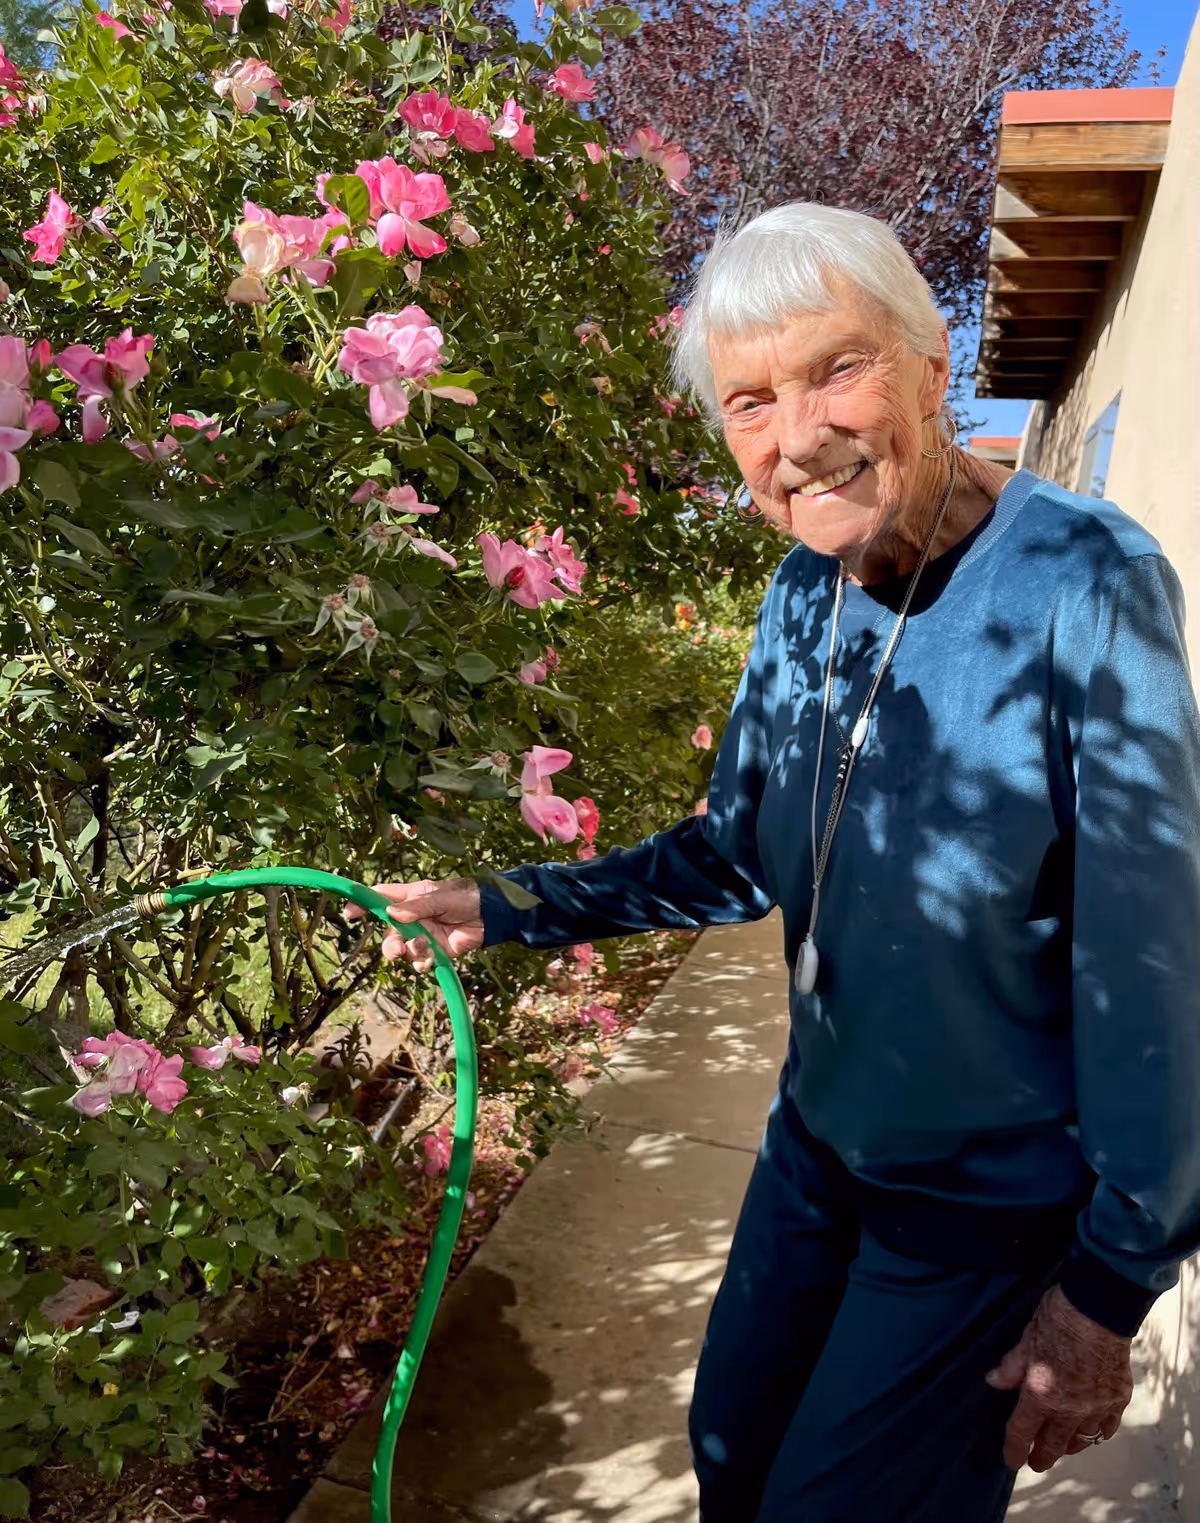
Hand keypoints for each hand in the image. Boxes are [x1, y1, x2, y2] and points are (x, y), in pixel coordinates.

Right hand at [345, 877, 483, 971]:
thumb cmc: (465, 896)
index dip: (363, 904)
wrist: (490, 915)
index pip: (380, 899)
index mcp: (410, 897)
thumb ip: (416, 907)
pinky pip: (419, 961)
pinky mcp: (435, 951)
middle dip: (389, 944)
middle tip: (396, 949)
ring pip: (402, 950)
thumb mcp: (440, 896)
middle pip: (389, 933)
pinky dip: (421, 962)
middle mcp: (412, 918)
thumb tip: (390, 914)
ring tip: (422, 948)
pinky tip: (430, 959)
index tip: (349, 914)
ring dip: (408, 952)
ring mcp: (422, 936)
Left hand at [986, 1284, 1133, 1471]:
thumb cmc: (1057, 1320)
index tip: (1012, 1460)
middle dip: (1043, 1456)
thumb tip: (994, 1381)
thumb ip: (1011, 1368)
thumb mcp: (1025, 1341)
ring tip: (1064, 1447)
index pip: (1022, 1432)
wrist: (1097, 1309)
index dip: (1015, 1449)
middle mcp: (1069, 1408)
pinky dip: (1099, 1432)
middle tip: (1037, 1463)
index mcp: (1040, 1395)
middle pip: (1054, 1444)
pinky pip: (1108, 1426)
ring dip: (1071, 1446)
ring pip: (1083, 1439)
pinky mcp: (1118, 1398)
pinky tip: (1094, 1431)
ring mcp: (1097, 1406)